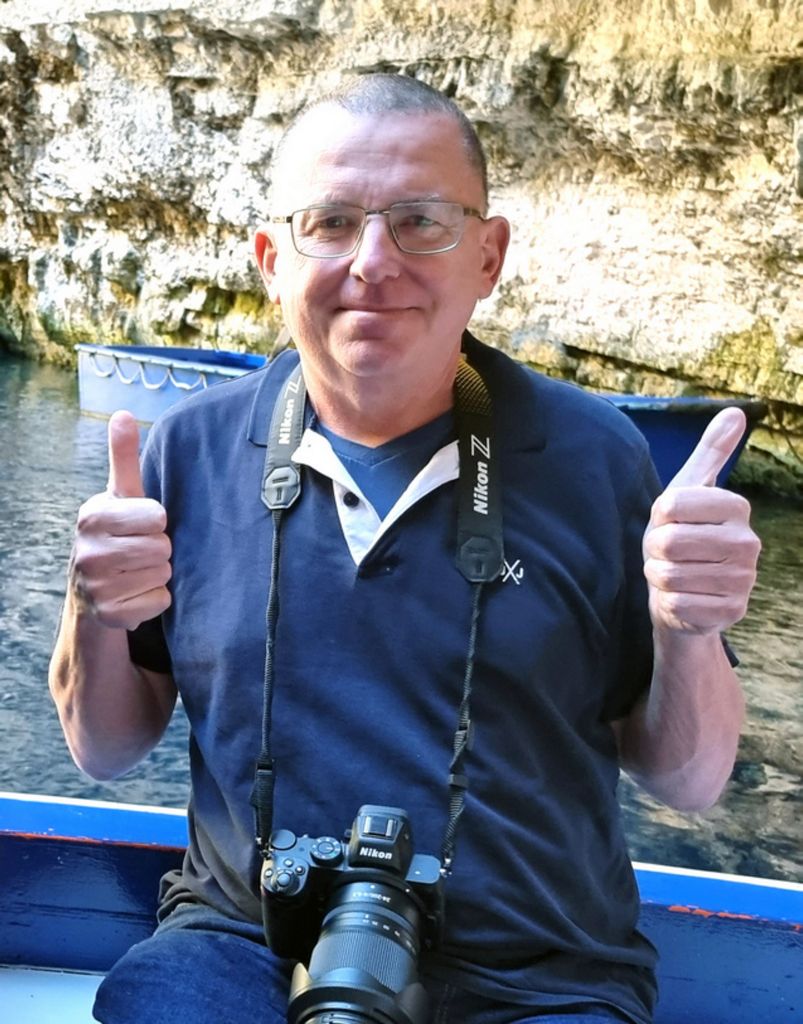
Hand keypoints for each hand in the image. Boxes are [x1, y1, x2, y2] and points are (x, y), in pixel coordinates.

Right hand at [70, 411, 171, 629]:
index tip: (140, 525)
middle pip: (163, 547)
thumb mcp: (121, 495)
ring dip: (158, 574)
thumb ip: (124, 456)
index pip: (157, 516)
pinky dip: (155, 600)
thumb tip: (123, 413)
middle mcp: (87, 552)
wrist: (92, 588)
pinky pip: (160, 601)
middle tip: (139, 551)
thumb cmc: (117, 532)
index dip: (156, 521)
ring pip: (164, 574)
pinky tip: (135, 595)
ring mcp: (95, 586)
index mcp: (93, 516)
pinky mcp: (110, 615)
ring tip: (136, 571)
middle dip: (160, 549)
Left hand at [643, 408, 760, 634]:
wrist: (687, 594)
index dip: (657, 517)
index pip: (671, 504)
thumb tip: (734, 411)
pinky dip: (667, 602)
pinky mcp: (730, 613)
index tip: (668, 523)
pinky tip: (681, 598)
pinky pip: (675, 603)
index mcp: (737, 507)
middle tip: (665, 553)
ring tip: (673, 573)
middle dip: (653, 550)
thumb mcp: (690, 490)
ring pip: (669, 575)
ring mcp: (743, 581)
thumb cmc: (683, 535)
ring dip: (658, 576)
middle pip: (668, 541)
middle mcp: (748, 543)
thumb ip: (711, 451)